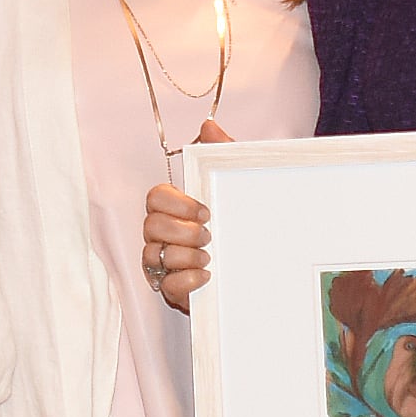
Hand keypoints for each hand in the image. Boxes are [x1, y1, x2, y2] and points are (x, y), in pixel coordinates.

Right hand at [140, 121, 226, 310]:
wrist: (264, 267)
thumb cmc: (242, 223)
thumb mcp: (237, 186)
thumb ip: (223, 153)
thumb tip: (208, 126)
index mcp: (175, 209)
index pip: (155, 197)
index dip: (176, 203)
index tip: (205, 210)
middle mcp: (163, 235)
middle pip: (151, 225)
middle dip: (182, 231)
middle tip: (208, 235)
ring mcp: (164, 264)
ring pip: (155, 256)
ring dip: (186, 256)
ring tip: (210, 258)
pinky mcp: (172, 290)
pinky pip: (165, 285)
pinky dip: (186, 281)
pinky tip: (206, 277)